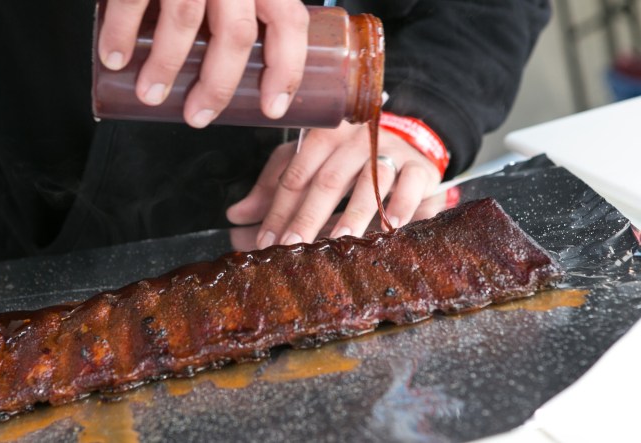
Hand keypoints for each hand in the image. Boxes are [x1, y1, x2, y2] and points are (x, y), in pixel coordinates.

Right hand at [98, 0, 309, 127]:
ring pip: (185, 21)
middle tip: (199, 115)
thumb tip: (239, 61)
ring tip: (150, 94)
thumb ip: (247, 1)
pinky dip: (121, 35)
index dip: (287, 70)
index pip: (289, 23)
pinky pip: (133, 0)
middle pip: (236, 34)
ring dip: (166, 68)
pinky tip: (115, 58)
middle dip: (217, 85)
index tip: (273, 107)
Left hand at [226, 122, 442, 247]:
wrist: (407, 140)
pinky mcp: (420, 167)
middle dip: (308, 216)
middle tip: (294, 246)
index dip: (278, 208)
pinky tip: (391, 228)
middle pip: (329, 180)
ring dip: (354, 215)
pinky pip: (412, 183)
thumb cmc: (347, 159)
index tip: (266, 241)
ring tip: (339, 242)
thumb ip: (273, 188)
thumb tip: (235, 217)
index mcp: (323, 135)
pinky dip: (402, 206)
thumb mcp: (308, 164)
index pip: (295, 173)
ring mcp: (391, 152)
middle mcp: (356, 140)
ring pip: (370, 183)